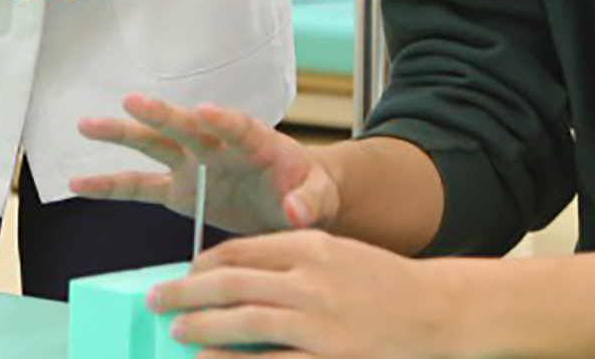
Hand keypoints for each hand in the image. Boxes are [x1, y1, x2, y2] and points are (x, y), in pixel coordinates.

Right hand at [70, 95, 339, 236]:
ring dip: (122, 135)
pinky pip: (139, 187)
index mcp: (255, 142)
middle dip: (161, 115)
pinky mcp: (179, 192)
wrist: (296, 201)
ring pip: (153, 146)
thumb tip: (293, 210)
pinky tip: (79, 182)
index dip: (222, 119)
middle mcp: (216, 146)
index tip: (204, 111)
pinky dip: (110, 185)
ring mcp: (193, 166)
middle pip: (185, 127)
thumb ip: (308, 203)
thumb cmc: (310, 191)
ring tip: (86, 125)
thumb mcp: (319, 197)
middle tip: (133, 101)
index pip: (237, 126)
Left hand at [151, 231, 473, 358]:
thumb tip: (236, 272)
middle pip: (232, 282)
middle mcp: (311, 278)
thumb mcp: (337, 254)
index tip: (184, 273)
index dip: (203, 264)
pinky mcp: (329, 356)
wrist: (438, 310)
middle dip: (186, 291)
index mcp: (311, 245)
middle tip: (156, 299)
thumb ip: (292, 260)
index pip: (242, 251)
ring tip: (176, 330)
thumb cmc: (384, 283)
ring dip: (202, 325)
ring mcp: (319, 321)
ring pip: (244, 320)